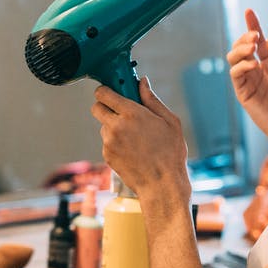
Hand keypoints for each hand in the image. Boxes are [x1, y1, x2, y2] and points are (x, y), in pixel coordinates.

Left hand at [90, 77, 190, 201]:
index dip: (106, 90)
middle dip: (105, 106)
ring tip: (134, 136)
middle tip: (120, 111)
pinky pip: (107, 142)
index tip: (113, 91)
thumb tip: (142, 82)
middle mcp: (116, 126)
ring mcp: (109, 142)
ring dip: (113, 126)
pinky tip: (132, 149)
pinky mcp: (107, 155)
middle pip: (96, 107)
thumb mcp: (170, 121)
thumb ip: (152, 99)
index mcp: (131, 113)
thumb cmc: (171, 153)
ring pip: (103, 126)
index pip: (103, 93)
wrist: (162, 184)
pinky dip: (116, 142)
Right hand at [227, 8, 267, 150]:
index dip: (254, 25)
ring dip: (241, 47)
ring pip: (234, 57)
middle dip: (245, 36)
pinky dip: (242, 65)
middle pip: (243, 46)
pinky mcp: (243, 93)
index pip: (260, 41)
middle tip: (255, 34)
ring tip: (252, 45)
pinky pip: (235, 74)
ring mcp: (249, 81)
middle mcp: (258, 70)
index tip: (250, 11)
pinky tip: (254, 64)